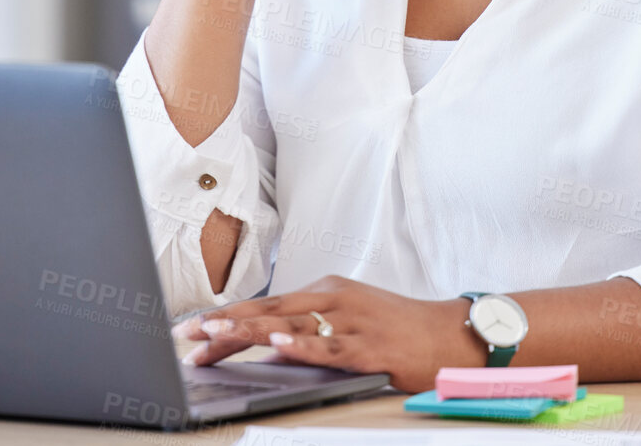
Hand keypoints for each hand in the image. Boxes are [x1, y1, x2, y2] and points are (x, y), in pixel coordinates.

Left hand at [171, 275, 483, 393]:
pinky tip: (279, 345)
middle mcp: (334, 299)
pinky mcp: (369, 345)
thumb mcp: (348, 323)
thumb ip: (310, 333)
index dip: (227, 317)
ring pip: (292, 326)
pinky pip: (330, 346)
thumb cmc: (399, 330)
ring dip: (250, 333)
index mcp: (326, 291)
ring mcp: (352, 321)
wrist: (451, 334)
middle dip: (225, 325)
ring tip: (216, 336)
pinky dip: (302, 345)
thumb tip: (269, 349)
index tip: (192, 330)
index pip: (266, 306)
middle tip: (188, 336)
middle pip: (270, 311)